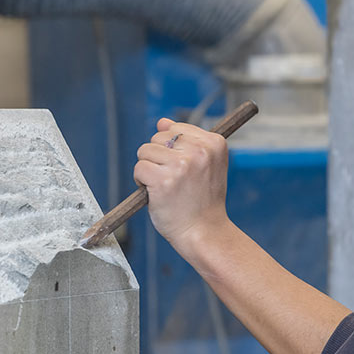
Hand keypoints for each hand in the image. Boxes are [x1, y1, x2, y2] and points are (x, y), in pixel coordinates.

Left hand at [134, 118, 229, 250]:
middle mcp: (200, 151)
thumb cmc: (203, 200)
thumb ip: (186, 141)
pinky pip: (139, 168)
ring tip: (166, 187)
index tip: (185, 169)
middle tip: (174, 180)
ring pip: (145, 151)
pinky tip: (157, 194)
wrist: (204, 232)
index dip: (174, 149)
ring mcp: (181, 165)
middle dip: (159, 157)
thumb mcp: (205, 165)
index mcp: (215, 143)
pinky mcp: (163, 180)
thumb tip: (162, 121)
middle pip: (159, 137)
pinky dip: (141, 182)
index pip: (177, 128)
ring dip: (149, 169)